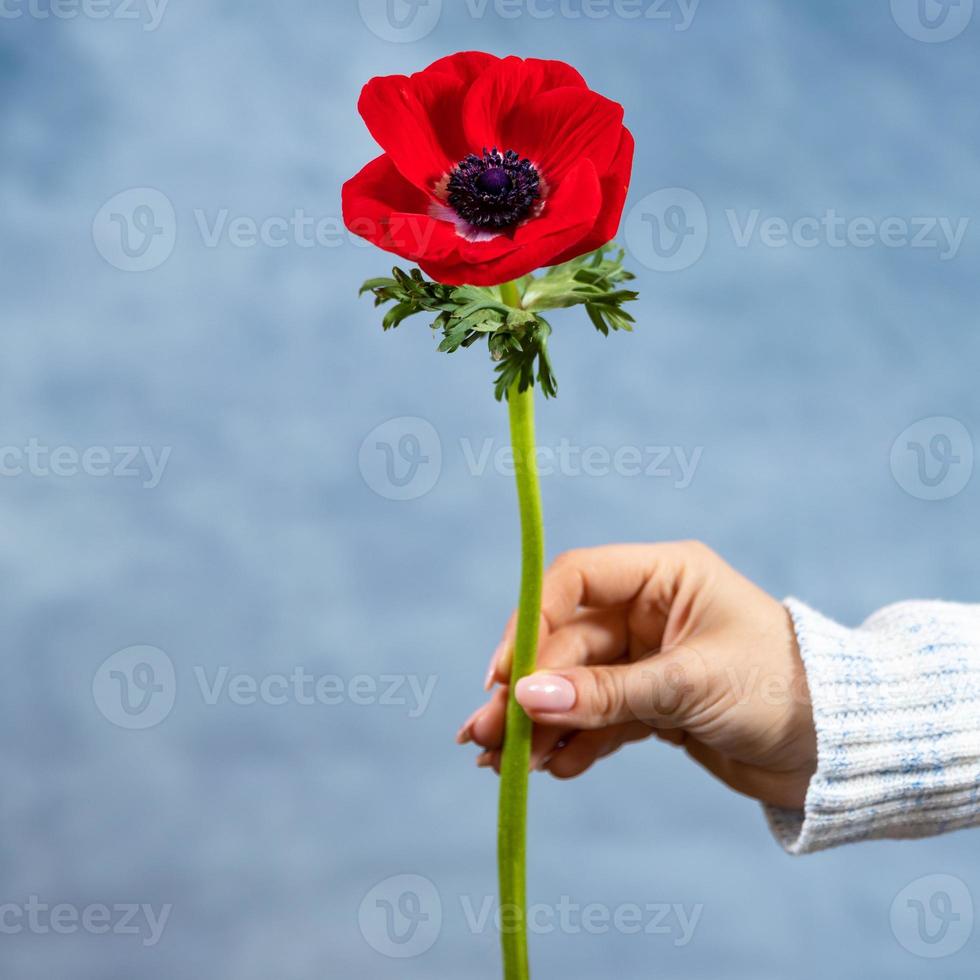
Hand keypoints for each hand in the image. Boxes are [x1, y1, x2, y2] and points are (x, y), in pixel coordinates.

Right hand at [457, 541, 816, 808]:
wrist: (840, 750)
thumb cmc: (782, 690)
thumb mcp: (689, 685)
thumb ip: (607, 693)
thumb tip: (526, 697)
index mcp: (664, 575)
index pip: (575, 581)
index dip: (532, 623)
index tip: (503, 676)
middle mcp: (649, 610)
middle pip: (567, 643)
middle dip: (528, 690)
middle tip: (485, 736)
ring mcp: (649, 658)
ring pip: (577, 685)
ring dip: (542, 723)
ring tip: (505, 766)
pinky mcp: (654, 703)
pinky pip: (601, 717)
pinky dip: (577, 743)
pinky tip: (555, 770)